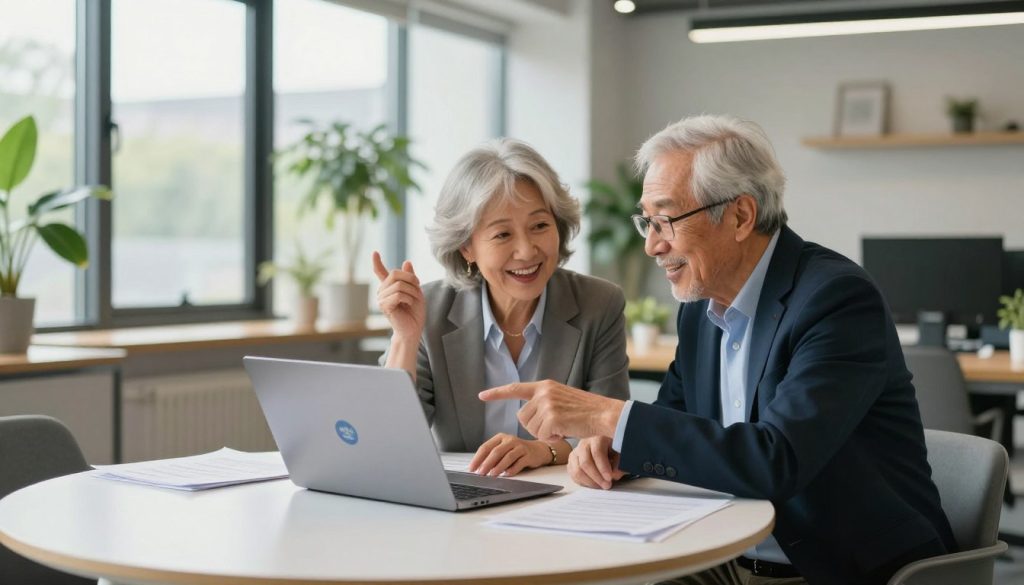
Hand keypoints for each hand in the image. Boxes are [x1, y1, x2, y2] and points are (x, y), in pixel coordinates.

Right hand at [372, 251, 424, 341]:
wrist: (414, 329)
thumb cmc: (415, 312)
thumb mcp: (416, 291)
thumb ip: (410, 277)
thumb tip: (406, 262)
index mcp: (389, 286)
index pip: (380, 272)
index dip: (377, 262)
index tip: (375, 252)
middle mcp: (382, 291)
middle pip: (395, 273)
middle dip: (411, 279)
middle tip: (418, 289)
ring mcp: (381, 299)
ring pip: (399, 285)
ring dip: (412, 292)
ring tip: (413, 301)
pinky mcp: (384, 306)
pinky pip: (398, 294)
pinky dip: (409, 299)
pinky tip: (408, 305)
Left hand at [468, 434, 550, 476]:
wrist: (538, 450)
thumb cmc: (517, 451)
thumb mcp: (504, 450)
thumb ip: (493, 456)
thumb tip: (479, 468)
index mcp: (500, 438)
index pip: (486, 447)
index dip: (478, 458)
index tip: (472, 468)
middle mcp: (510, 440)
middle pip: (496, 452)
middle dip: (487, 463)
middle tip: (481, 473)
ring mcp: (520, 447)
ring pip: (508, 457)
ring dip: (499, 467)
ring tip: (492, 474)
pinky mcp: (528, 455)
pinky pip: (519, 463)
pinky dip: (512, 469)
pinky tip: (507, 474)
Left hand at [478, 380, 623, 440]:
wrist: (604, 414)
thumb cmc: (586, 411)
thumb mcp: (562, 399)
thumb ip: (544, 403)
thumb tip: (526, 416)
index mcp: (545, 386)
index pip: (515, 389)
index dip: (497, 393)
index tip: (481, 396)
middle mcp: (543, 392)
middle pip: (522, 418)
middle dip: (535, 427)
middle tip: (556, 425)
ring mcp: (547, 404)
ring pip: (531, 428)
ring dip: (545, 433)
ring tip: (563, 426)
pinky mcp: (551, 417)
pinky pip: (542, 436)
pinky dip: (552, 438)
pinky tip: (565, 431)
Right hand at [568, 436, 625, 489]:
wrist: (605, 454)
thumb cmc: (613, 455)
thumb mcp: (620, 457)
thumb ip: (620, 465)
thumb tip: (614, 474)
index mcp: (597, 440)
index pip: (597, 452)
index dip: (603, 467)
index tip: (609, 478)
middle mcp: (584, 445)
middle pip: (585, 463)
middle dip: (596, 477)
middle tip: (606, 485)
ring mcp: (575, 454)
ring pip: (577, 471)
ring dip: (590, 482)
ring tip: (600, 486)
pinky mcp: (570, 463)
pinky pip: (573, 476)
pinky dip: (583, 483)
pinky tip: (593, 483)